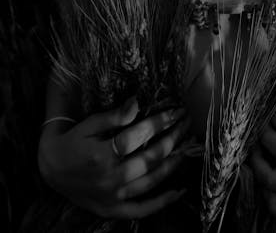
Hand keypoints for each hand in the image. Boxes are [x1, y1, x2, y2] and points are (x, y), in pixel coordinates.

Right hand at [38, 96, 199, 218]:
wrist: (51, 170)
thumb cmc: (72, 141)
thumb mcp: (89, 124)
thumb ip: (114, 116)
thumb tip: (137, 102)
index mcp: (102, 155)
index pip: (139, 136)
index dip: (160, 122)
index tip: (176, 111)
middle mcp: (110, 178)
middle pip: (151, 157)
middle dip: (173, 137)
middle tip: (187, 122)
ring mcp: (113, 197)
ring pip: (152, 180)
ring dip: (174, 162)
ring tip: (188, 145)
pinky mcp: (113, 210)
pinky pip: (142, 209)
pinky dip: (162, 202)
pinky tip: (179, 190)